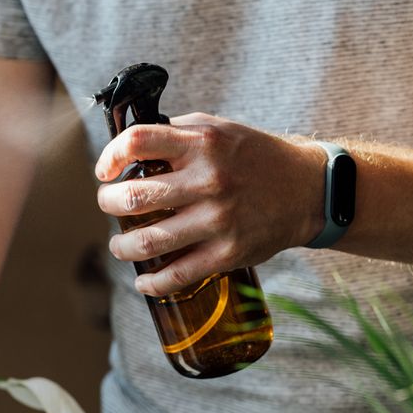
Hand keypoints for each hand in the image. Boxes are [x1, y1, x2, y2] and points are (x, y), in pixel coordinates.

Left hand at [94, 113, 325, 296]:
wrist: (307, 189)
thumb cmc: (254, 157)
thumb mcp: (218, 129)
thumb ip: (176, 134)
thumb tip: (128, 148)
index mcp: (203, 144)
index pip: (138, 142)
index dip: (110, 156)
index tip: (105, 171)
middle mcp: (210, 180)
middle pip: (135, 197)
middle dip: (109, 203)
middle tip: (110, 206)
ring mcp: (218, 219)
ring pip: (148, 241)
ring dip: (122, 247)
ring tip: (120, 245)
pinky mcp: (228, 253)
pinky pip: (177, 274)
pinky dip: (152, 283)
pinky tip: (144, 281)